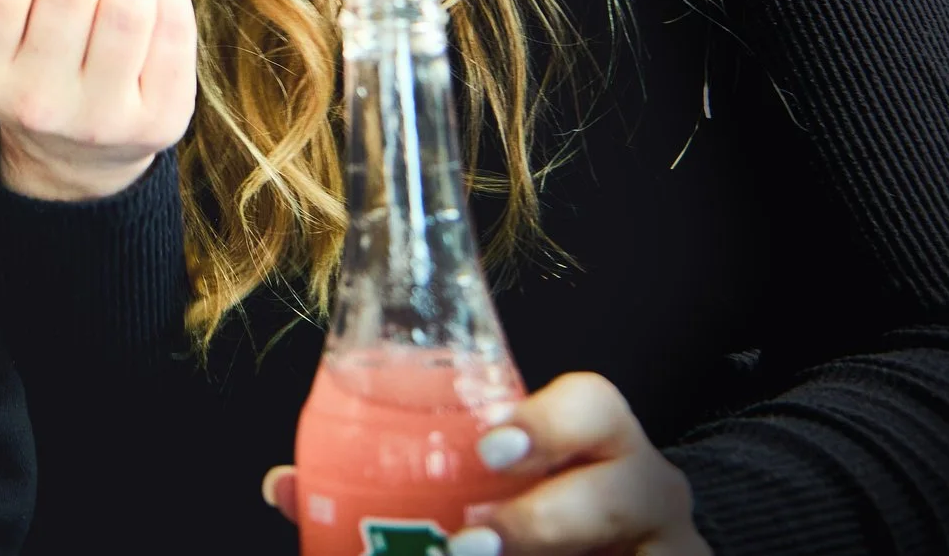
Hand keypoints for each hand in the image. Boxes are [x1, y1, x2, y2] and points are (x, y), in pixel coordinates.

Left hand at [261, 373, 708, 555]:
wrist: (618, 550)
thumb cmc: (534, 505)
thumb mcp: (481, 484)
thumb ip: (394, 480)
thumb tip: (282, 486)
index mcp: (595, 442)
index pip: (593, 406)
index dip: (547, 422)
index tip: (486, 448)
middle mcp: (643, 490)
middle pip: (632, 486)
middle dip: (548, 517)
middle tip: (469, 541)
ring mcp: (666, 549)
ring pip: (651, 551)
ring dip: (555, 550)